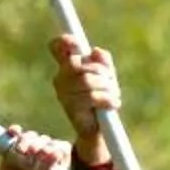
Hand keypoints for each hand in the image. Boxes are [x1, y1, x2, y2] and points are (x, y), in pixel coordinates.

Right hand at [0, 127, 71, 169]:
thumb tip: (55, 152)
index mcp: (56, 168)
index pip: (62, 149)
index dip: (56, 147)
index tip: (49, 154)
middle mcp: (42, 160)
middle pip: (45, 140)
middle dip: (40, 143)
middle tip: (33, 152)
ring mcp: (26, 157)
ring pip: (30, 137)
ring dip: (27, 138)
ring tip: (22, 150)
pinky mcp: (10, 156)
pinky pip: (13, 139)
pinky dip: (14, 132)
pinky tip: (13, 131)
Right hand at [50, 35, 118, 167]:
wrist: (100, 128)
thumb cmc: (102, 98)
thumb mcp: (106, 77)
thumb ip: (103, 62)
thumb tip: (96, 51)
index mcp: (67, 67)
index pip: (57, 47)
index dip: (65, 41)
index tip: (76, 43)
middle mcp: (61, 79)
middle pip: (78, 64)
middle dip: (100, 71)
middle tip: (109, 81)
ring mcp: (64, 94)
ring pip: (88, 80)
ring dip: (107, 88)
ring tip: (112, 95)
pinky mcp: (72, 109)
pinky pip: (92, 97)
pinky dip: (108, 99)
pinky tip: (112, 104)